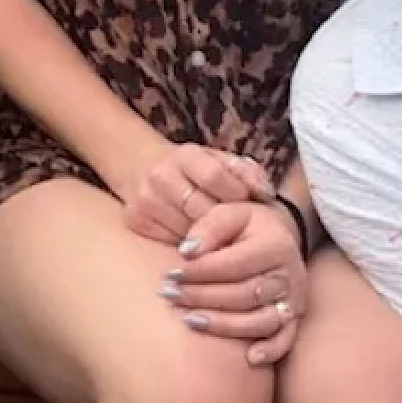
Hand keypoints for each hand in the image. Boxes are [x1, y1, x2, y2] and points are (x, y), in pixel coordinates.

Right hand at [122, 143, 272, 247]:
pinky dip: (190, 248)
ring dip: (209, 240)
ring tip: (220, 239)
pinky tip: (199, 244)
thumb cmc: (194, 169)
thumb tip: (265, 193)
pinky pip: (171, 244)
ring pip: (188, 232)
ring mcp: (146, 201)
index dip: (236, 195)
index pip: (214, 176)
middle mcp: (161, 175)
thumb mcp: (220, 161)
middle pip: (202, 210)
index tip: (247, 208)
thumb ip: (247, 173)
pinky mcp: (136, 222)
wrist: (142, 169)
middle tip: (238, 232)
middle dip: (224, 224)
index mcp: (185, 155)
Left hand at [160, 200, 307, 363]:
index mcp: (276, 243)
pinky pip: (286, 339)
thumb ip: (209, 227)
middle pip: (244, 295)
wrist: (276, 237)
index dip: (199, 272)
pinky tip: (249, 358)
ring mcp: (293, 299)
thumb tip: (187, 252)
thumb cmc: (245, 226)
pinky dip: (271, 351)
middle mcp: (289, 274)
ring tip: (188, 320)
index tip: (171, 274)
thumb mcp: (229, 214)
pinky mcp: (294, 318)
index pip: (233, 264)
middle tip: (169, 295)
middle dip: (202, 297)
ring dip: (223, 325)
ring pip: (261, 321)